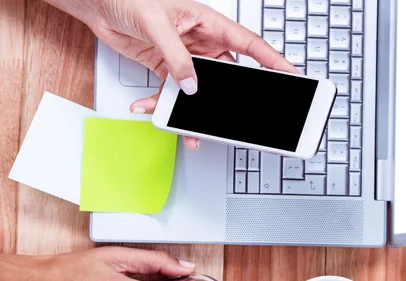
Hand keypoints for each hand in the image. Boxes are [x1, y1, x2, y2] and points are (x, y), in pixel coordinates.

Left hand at [45, 0, 295, 149]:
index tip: (290, 74)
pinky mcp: (167, 68)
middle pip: (227, 74)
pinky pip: (174, 92)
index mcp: (208, 22)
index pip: (248, 43)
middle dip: (231, 97)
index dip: (272, 60)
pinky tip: (153, 110)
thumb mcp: (157, 24)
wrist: (98, 3)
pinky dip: (164, 104)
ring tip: (189, 128)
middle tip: (237, 115)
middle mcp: (200, 41)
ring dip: (194, 110)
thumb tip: (192, 86)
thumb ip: (177, 57)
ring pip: (201, 90)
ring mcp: (185, 57)